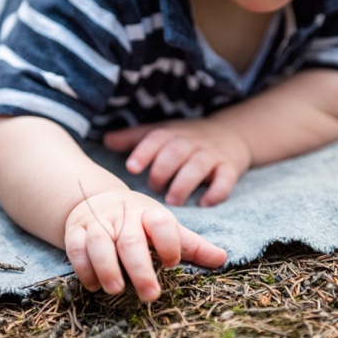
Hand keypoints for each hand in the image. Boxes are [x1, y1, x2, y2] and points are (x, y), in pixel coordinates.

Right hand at [64, 189, 226, 301]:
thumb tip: (222, 259)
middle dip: (140, 268)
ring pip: (99, 243)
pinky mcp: (76, 230)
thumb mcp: (166, 228)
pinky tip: (94, 285)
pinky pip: (75, 247)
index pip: (161, 223)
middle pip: (130, 240)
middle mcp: (123, 216)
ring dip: (106, 267)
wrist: (98, 200)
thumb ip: (192, 245)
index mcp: (150, 213)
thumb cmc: (140, 222)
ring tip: (116, 290)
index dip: (168, 242)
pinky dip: (83, 267)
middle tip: (150, 295)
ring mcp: (98, 222)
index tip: (172, 263)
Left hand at [103, 119, 252, 206]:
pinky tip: (204, 204)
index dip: (143, 152)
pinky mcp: (230, 168)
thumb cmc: (187, 139)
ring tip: (173, 201)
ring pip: (198, 166)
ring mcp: (211, 155)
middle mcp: (191, 142)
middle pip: (175, 152)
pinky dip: (216, 192)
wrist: (231, 134)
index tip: (131, 167)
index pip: (156, 138)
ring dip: (184, 184)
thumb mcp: (162, 132)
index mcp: (172, 134)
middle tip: (154, 189)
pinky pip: (225, 179)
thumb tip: (105, 140)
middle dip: (162, 171)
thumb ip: (134, 138)